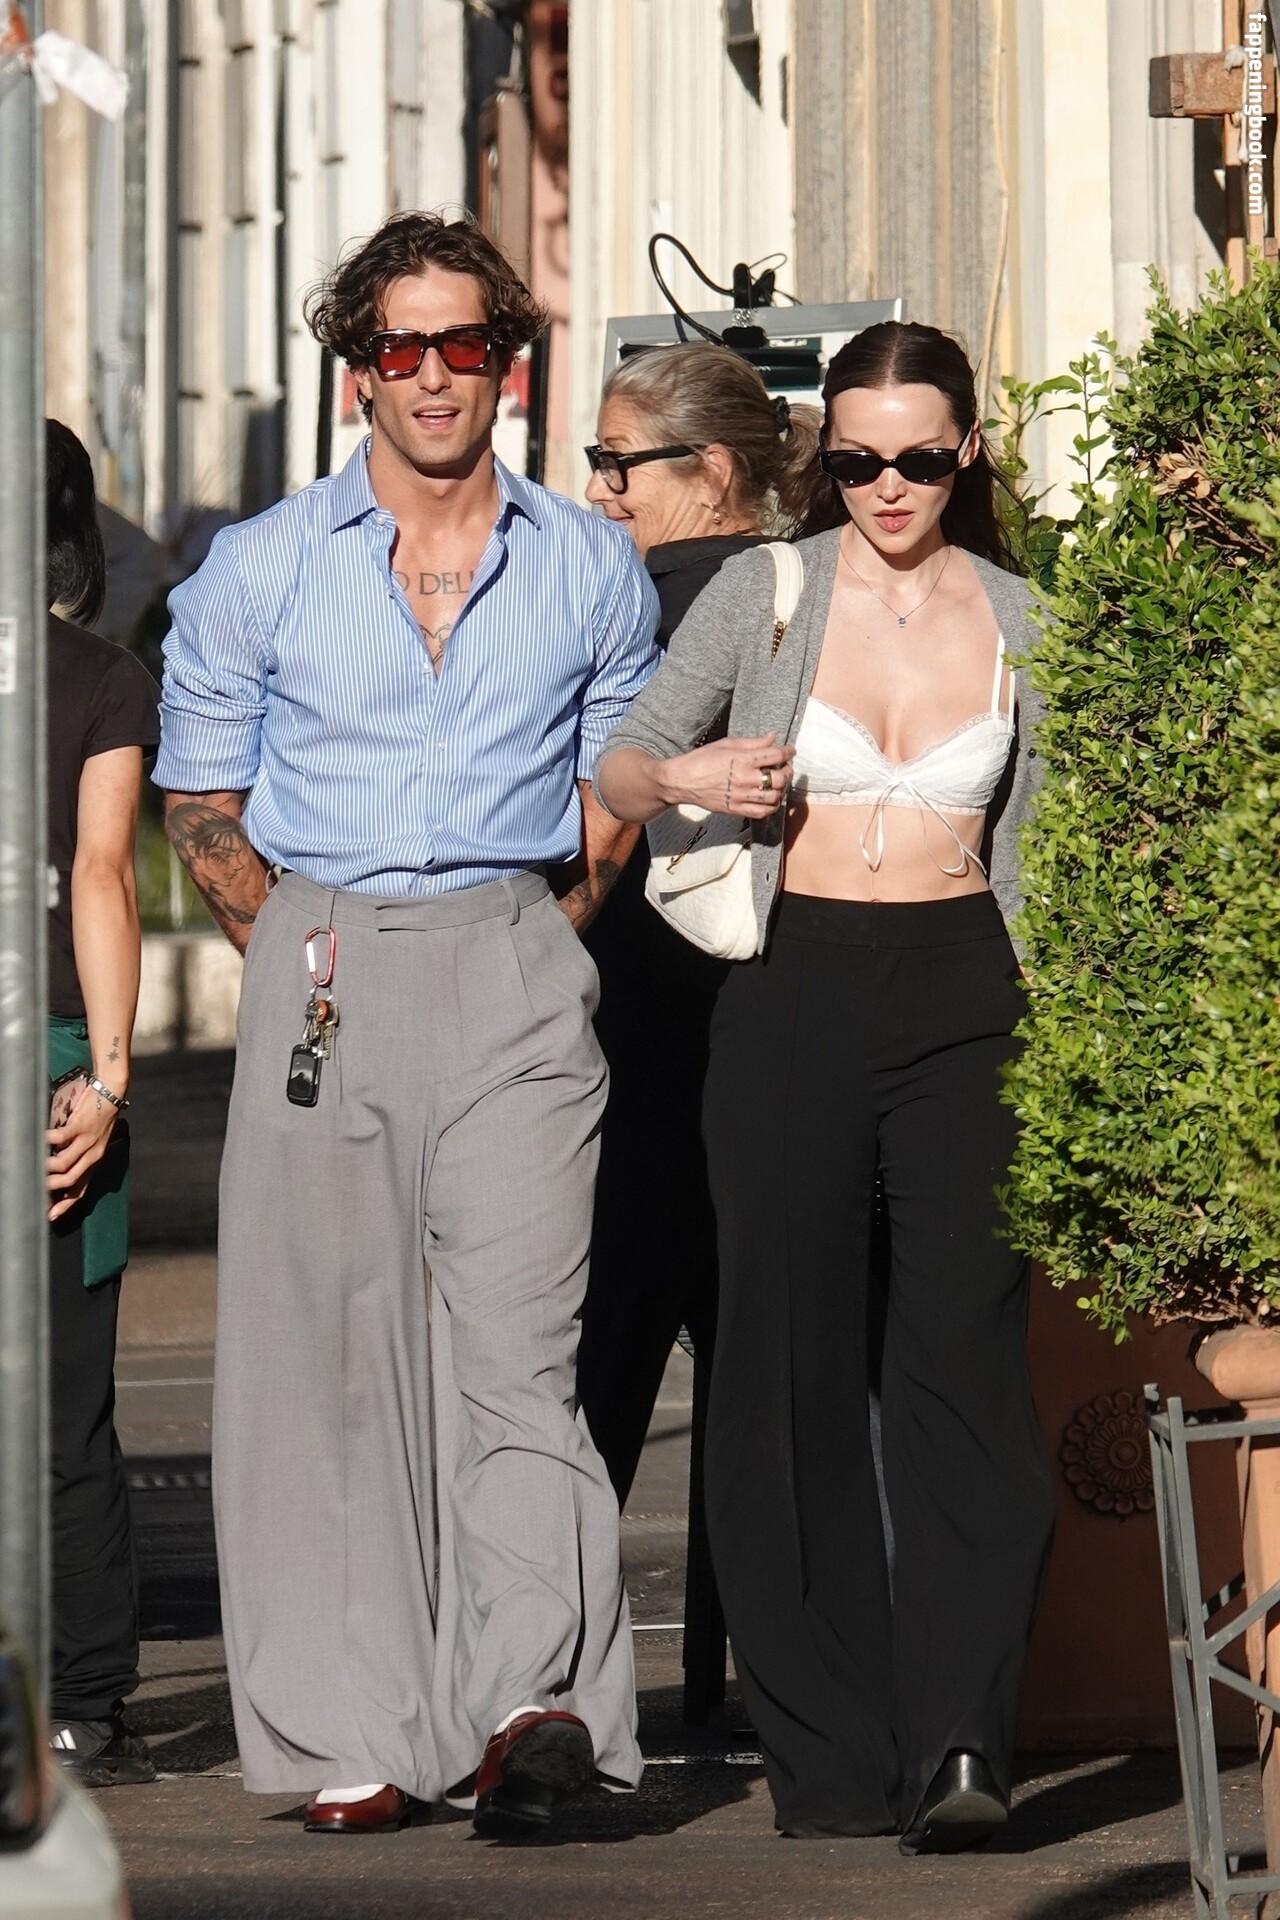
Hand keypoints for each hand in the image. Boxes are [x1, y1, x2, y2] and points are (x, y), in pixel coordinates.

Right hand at [46, 1077, 121, 1221]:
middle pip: (71, 1181)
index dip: (65, 1204)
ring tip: (34, 1164)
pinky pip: (62, 1138)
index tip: (50, 1214)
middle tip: (35, 1186)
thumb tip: (54, 1169)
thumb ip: (76, 1157)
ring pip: (65, 1164)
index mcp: (94, 1162)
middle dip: (51, 1188)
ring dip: (47, 1166)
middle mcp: (93, 1155)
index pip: (80, 1190)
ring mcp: (88, 1141)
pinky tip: (39, 1139)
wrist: (111, 1093)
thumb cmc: (97, 1117)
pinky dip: (48, 1141)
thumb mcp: (91, 1142)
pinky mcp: (82, 1126)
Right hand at [660, 734, 793, 818]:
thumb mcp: (726, 744)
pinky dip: (772, 807)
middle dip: (787, 771)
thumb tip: (773, 737)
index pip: (776, 756)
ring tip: (778, 783)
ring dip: (781, 790)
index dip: (788, 752)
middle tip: (785, 767)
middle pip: (780, 778)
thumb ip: (753, 742)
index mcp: (742, 759)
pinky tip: (771, 799)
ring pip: (774, 797)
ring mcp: (741, 796)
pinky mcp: (736, 809)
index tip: (790, 750)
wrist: (681, 781)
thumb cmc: (701, 759)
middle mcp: (744, 778)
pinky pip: (762, 812)